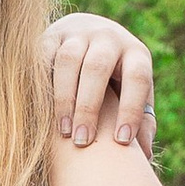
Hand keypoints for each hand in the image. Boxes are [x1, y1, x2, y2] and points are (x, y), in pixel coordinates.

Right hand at [47, 12, 156, 148]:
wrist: (90, 31)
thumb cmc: (117, 77)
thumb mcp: (134, 93)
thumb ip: (142, 120)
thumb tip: (143, 154)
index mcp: (135, 53)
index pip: (136, 78)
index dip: (130, 109)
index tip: (121, 142)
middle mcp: (109, 38)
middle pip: (97, 68)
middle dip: (89, 107)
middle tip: (83, 142)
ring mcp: (79, 33)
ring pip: (68, 61)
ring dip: (64, 98)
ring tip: (62, 132)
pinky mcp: (52, 34)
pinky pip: (43, 55)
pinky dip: (41, 81)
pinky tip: (40, 109)